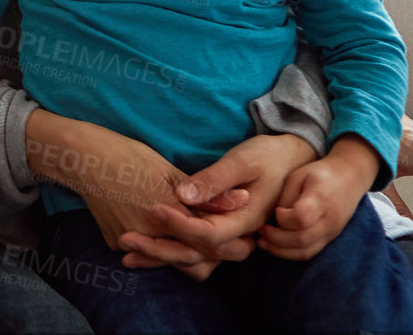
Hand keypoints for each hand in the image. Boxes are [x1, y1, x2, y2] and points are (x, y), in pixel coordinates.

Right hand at [26, 111, 224, 280]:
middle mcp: (149, 234)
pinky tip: (164, 229)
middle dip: (213, 254)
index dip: (231, 240)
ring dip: (188, 254)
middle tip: (225, 241)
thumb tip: (244, 200)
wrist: (82, 158)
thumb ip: (207, 194)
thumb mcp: (171, 170)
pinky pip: (147, 252)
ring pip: (172, 262)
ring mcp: (131, 242)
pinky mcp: (116, 242)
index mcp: (167, 213)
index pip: (211, 241)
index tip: (242, 234)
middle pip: (195, 262)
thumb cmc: (128, 156)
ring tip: (199, 238)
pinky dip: (159, 245)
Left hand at [131, 133, 315, 268]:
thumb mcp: (242, 161)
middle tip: (125, 238)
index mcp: (246, 220)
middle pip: (197, 254)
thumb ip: (215, 180)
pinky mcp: (219, 231)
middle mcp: (238, 235)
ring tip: (124, 249)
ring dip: (159, 255)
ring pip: (193, 257)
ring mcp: (228, 235)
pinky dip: (167, 248)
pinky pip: (193, 249)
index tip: (152, 210)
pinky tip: (140, 245)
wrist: (288, 160)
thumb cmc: (266, 156)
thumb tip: (183, 195)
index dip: (179, 225)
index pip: (209, 235)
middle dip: (160, 249)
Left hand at [258, 137, 377, 259]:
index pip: (301, 218)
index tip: (276, 211)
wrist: (350, 178)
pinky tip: (275, 245)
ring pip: (306, 251)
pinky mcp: (330, 239)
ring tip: (263, 241)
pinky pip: (310, 252)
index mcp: (321, 199)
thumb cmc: (319, 173)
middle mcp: (330, 220)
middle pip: (302, 239)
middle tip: (260, 230)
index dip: (283, 218)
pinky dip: (291, 253)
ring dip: (281, 250)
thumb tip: (273, 220)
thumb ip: (286, 197)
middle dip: (276, 238)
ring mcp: (332, 232)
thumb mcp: (298, 176)